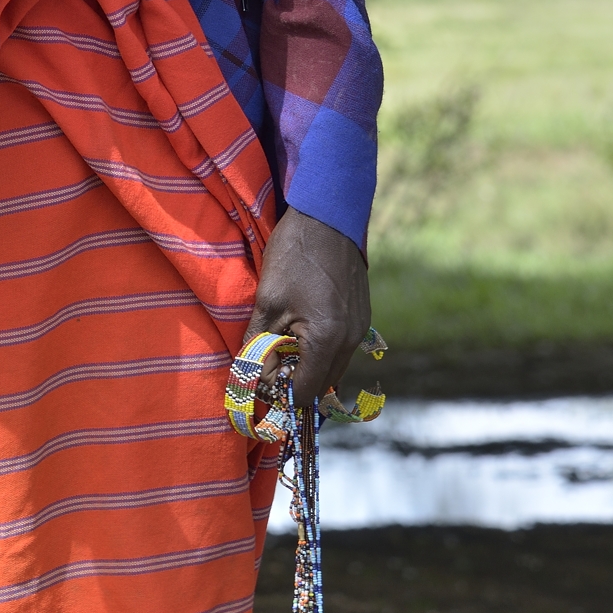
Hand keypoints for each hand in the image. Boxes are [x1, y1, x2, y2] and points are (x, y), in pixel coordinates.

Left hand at [243, 206, 369, 403]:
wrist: (327, 216)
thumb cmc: (294, 255)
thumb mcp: (268, 301)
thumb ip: (259, 344)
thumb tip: (250, 376)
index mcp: (328, 341)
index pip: (306, 393)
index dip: (280, 395)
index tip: (259, 384)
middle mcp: (351, 341)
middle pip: (322, 386)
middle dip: (295, 384)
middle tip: (268, 368)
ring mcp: (361, 329)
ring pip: (334, 368)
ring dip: (309, 368)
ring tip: (283, 349)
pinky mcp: (362, 317)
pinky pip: (342, 349)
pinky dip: (322, 352)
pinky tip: (301, 333)